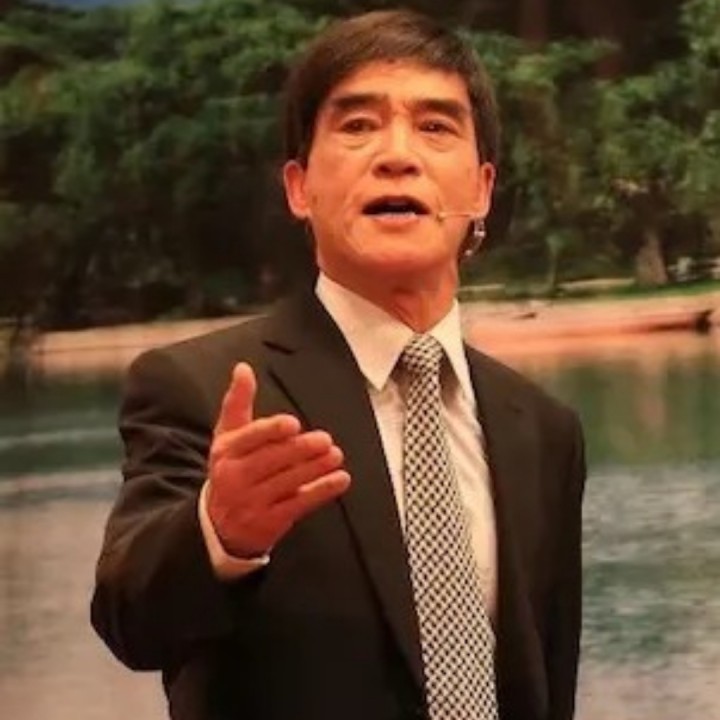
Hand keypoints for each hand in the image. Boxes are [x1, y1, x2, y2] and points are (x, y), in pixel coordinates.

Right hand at [207, 363, 350, 557]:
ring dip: (315, 469)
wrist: (219, 524)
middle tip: (325, 440)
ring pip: (287, 482)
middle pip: (271, 460)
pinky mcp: (269, 522)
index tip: (292, 424)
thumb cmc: (231, 469)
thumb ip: (238, 401)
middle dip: (300, 450)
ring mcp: (251, 502)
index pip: (249, 438)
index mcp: (226, 451)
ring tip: (335, 455)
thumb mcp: (228, 435)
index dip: (271, 430)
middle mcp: (235, 477)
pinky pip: (299, 504)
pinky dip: (322, 491)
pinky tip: (339, 480)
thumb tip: (243, 368)